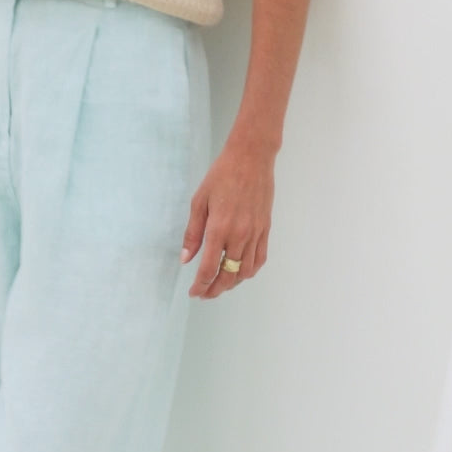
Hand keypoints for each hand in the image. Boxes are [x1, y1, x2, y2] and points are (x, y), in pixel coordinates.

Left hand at [179, 137, 274, 297]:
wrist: (251, 158)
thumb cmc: (221, 175)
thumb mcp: (199, 201)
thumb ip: (193, 232)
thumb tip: (186, 258)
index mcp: (219, 228)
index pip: (209, 268)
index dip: (200, 285)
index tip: (194, 292)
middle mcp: (239, 235)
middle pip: (228, 275)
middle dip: (215, 289)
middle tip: (204, 293)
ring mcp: (255, 233)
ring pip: (245, 271)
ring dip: (232, 283)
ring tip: (220, 284)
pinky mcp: (266, 229)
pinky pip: (260, 259)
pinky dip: (249, 271)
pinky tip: (240, 272)